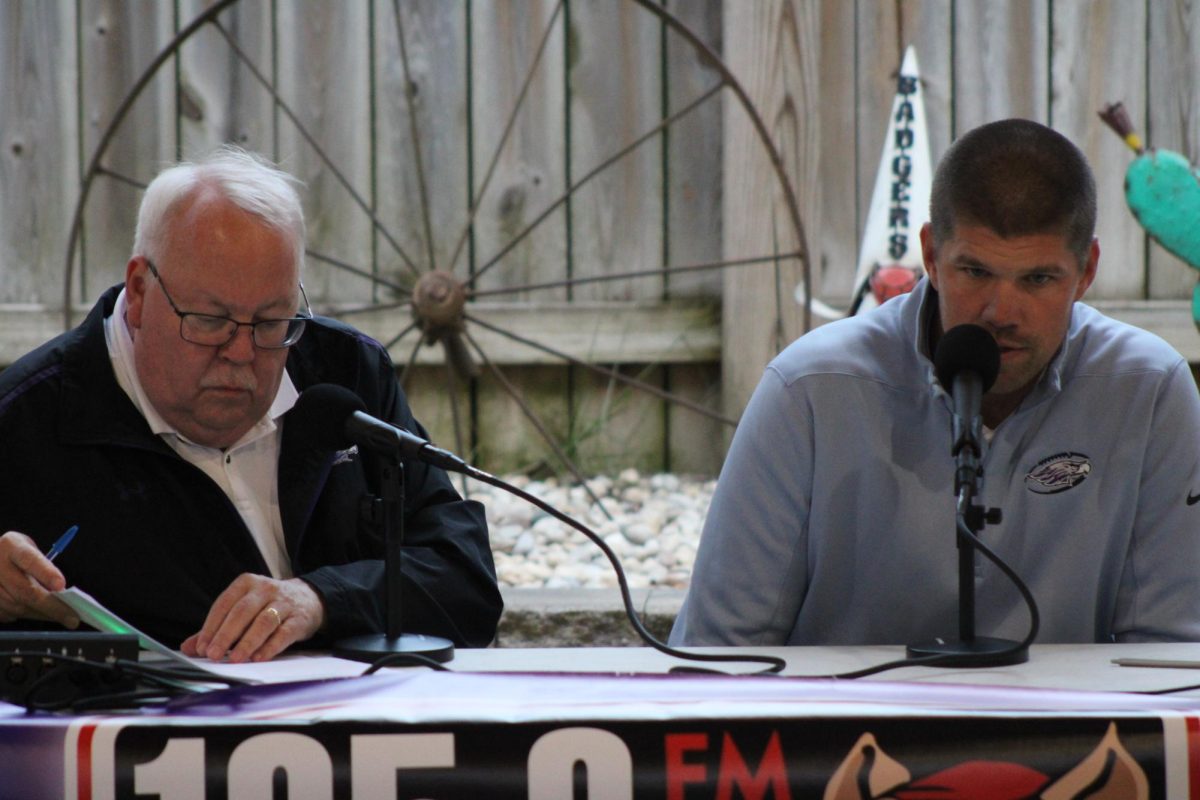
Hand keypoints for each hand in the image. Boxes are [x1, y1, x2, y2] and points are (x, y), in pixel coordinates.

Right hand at [0, 531, 79, 627]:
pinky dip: (26, 614)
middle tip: (72, 617)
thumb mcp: (28, 549)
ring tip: (61, 616)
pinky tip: (38, 612)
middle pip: (25, 590)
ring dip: (42, 614)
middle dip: (52, 606)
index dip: (46, 573)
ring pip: (17, 606)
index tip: (61, 586)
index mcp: (11, 546)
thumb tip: (61, 592)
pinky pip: (7, 613)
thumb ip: (42, 566)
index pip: (29, 560)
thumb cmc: (14, 554)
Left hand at [180, 574, 325, 662]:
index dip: (211, 626)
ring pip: (263, 622)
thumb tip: (190, 647)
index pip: (224, 604)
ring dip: (247, 642)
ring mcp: (284, 603)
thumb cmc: (267, 606)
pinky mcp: (299, 618)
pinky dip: (270, 647)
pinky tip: (259, 658)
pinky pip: (283, 633)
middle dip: (226, 635)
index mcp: (247, 583)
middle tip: (214, 655)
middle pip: (242, 612)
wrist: (308, 599)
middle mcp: (265, 589)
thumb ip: (216, 627)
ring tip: (235, 659)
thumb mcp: (242, 609)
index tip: (202, 647)